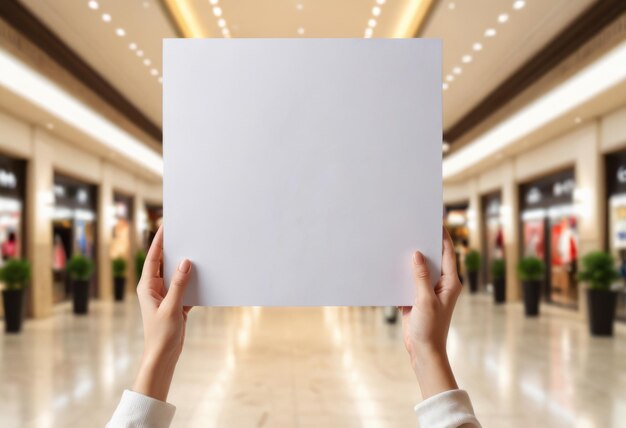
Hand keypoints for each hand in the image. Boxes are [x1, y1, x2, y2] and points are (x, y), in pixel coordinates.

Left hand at [133, 225, 192, 401]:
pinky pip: (186, 287)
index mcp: (147, 287)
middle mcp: (155, 289)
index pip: (153, 259)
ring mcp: (166, 296)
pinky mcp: (176, 304)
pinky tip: (205, 275)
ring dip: (186, 266)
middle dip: (174, 250)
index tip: (165, 226)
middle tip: (184, 233)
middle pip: (165, 264)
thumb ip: (179, 284)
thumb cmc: (161, 335)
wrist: (163, 357)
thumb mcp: (171, 308)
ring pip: (177, 275)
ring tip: (197, 250)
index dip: (158, 241)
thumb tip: (185, 261)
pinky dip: (194, 282)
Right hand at [401, 227, 462, 398]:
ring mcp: (428, 291)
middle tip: (414, 227)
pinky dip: (401, 273)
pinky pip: (409, 280)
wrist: (423, 352)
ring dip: (410, 258)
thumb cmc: (430, 328)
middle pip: (433, 258)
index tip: (435, 220)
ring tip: (400, 242)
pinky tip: (391, 264)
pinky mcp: (415, 297)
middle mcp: (441, 284)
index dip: (442, 236)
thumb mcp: (425, 300)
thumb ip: (421, 277)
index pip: (447, 253)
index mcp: (450, 282)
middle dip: (424, 243)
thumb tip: (417, 254)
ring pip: (419, 269)